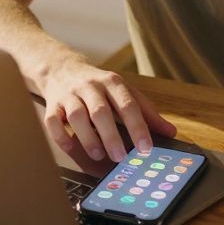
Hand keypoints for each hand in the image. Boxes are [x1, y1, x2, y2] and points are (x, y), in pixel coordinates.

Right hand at [38, 58, 176, 161]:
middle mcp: (91, 87)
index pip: (128, 105)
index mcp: (112, 83)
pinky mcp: (53, 104)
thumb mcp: (124, 92)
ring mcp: (70, 95)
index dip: (138, 127)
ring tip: (98, 155)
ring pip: (77, 116)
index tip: (146, 147)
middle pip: (101, 112)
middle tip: (121, 157)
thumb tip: (170, 132)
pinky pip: (53, 121)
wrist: (62, 67)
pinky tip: (72, 147)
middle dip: (111, 136)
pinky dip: (61, 136)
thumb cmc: (99, 86)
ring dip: (88, 138)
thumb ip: (146, 112)